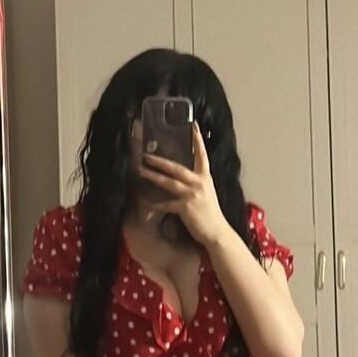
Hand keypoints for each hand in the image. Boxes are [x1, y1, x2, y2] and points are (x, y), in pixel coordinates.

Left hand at [140, 124, 226, 247]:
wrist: (217, 231)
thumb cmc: (210, 212)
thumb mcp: (207, 192)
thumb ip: (197, 181)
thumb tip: (184, 174)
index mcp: (206, 177)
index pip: (201, 154)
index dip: (197, 139)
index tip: (192, 125)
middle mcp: (199, 183)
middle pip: (177, 167)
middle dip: (160, 160)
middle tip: (146, 154)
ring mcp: (192, 195)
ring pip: (168, 182)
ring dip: (153, 176)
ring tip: (140, 170)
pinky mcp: (185, 207)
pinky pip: (165, 204)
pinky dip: (154, 204)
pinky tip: (144, 202)